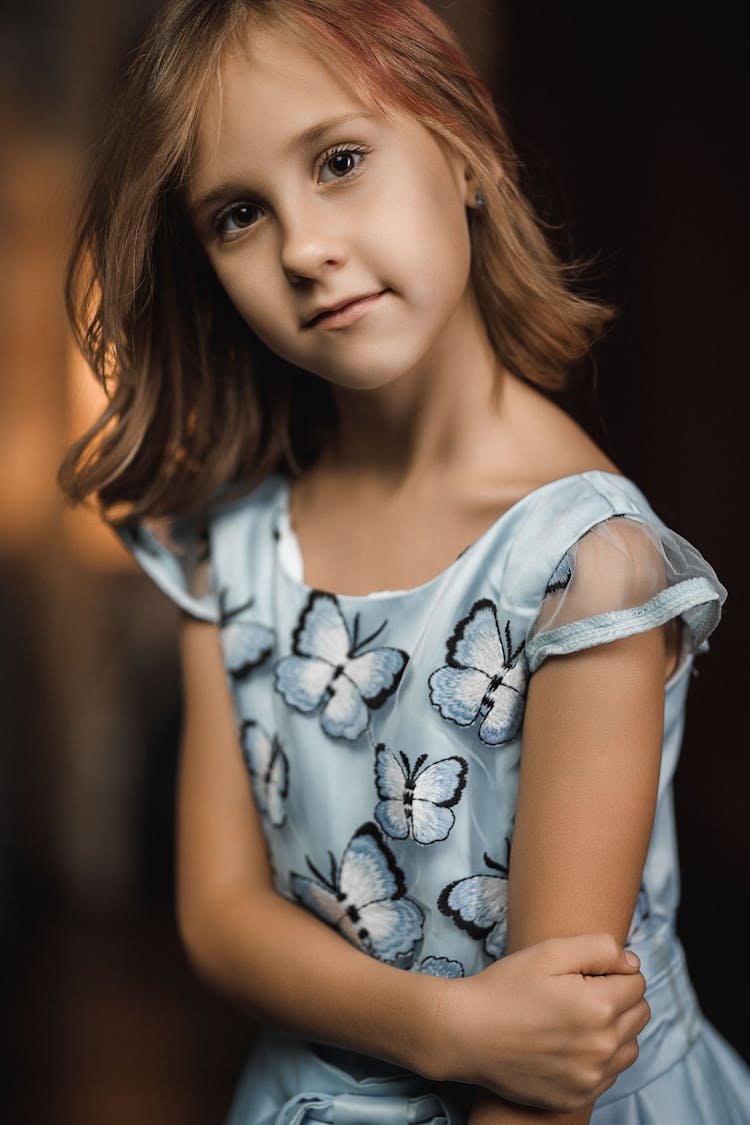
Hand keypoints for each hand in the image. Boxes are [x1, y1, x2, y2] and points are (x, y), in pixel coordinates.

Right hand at [425, 934, 648, 1111]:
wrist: (467, 1033)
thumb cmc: (506, 987)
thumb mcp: (549, 952)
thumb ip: (600, 949)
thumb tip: (632, 963)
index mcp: (600, 1007)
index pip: (638, 982)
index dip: (614, 971)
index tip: (586, 972)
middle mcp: (602, 1048)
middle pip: (639, 1015)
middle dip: (619, 998)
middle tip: (581, 991)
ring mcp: (590, 1078)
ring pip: (629, 1047)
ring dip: (615, 1030)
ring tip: (578, 1018)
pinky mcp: (577, 1097)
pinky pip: (609, 1075)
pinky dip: (599, 1059)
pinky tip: (569, 1044)